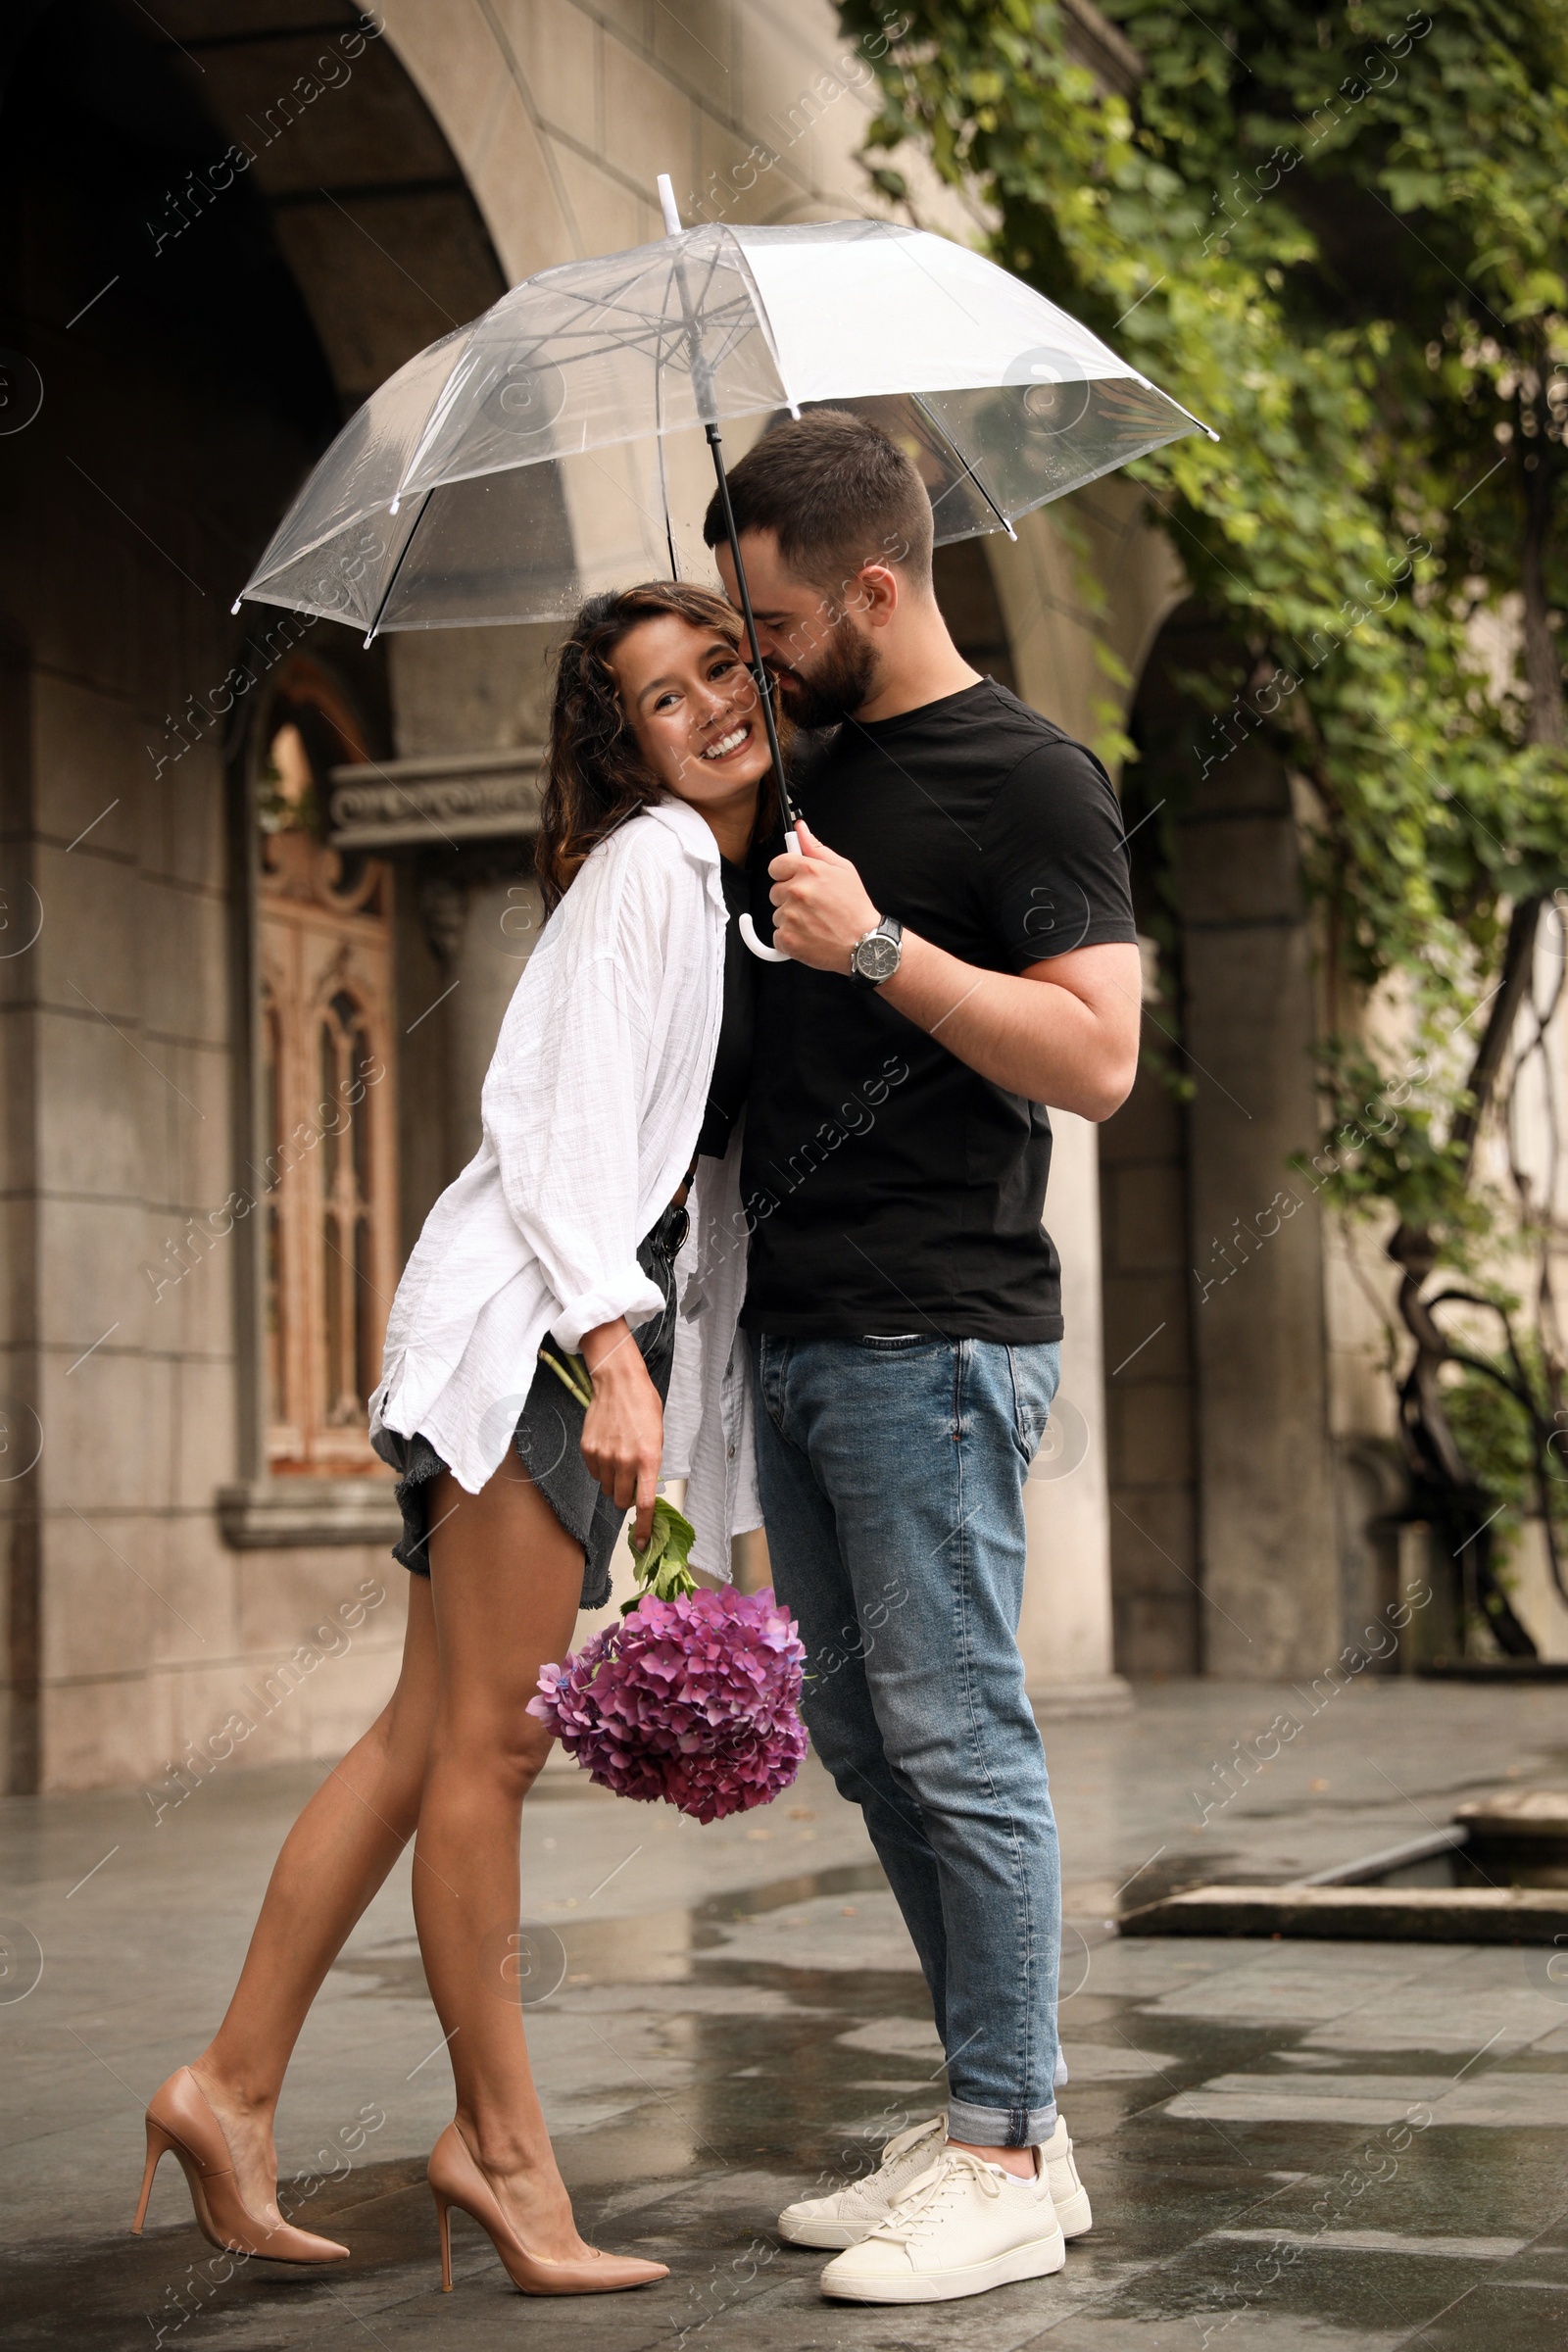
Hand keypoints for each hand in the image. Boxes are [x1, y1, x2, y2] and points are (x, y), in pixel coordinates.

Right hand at [579, 1319, 663, 1546]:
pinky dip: (601, 1468)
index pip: (645, 1504)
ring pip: (606, 1488)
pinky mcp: (588, 1449)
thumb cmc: (644, 1406)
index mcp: (648, 1459)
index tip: (643, 1544)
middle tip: (631, 1480)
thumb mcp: (658, 1436)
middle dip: (626, 1497)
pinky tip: (607, 1449)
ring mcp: (603, 1456)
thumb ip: (651, 1465)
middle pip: (620, 1500)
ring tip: (619, 1458)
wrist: (619, 1382)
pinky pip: (594, 1473)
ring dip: (613, 1482)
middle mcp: (625, 1461)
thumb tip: (643, 1490)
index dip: (644, 1528)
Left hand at [768, 818, 880, 973]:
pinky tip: (809, 937)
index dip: (785, 874)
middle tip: (813, 906)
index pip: (776, 865)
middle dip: (789, 898)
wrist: (864, 943)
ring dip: (791, 920)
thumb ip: (817, 848)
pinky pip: (778, 936)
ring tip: (815, 923)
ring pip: (777, 915)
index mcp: (809, 871)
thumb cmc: (855, 907)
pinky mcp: (787, 938)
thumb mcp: (843, 870)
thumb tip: (801, 829)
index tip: (793, 881)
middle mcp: (797, 891)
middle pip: (775, 891)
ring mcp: (790, 916)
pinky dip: (790, 939)